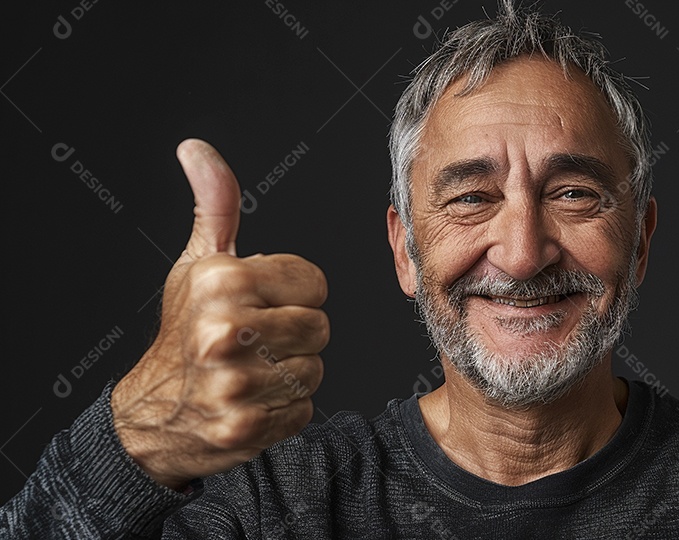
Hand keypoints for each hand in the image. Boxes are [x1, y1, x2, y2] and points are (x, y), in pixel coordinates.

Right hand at [111, 139, 328, 488]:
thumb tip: (197, 149)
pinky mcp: (245, 426)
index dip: (295, 293)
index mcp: (222, 281)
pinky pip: (304, 408)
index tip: (263, 303)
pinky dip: (284, 408)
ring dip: (291, 373)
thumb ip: (215, 205)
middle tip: (258, 340)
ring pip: (315, 370)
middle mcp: (225, 330)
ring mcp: (234, 383)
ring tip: (252, 369)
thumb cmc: (184, 330)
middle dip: (296, 334)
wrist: (151, 414)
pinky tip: (252, 399)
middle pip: (320, 327)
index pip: (316, 283)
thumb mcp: (198, 262)